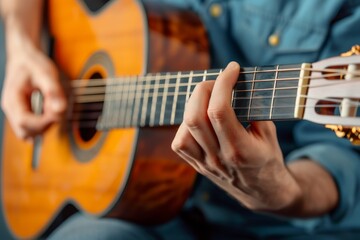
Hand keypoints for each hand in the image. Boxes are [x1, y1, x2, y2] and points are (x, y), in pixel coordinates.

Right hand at [1, 31, 65, 139]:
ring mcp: (15, 113)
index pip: (25, 122)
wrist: (25, 57)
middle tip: (56, 107)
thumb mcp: (47, 74)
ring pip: (29, 133)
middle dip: (46, 125)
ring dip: (45, 125)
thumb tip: (60, 110)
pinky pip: (31, 128)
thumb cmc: (34, 63)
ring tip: (53, 106)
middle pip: (26, 131)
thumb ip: (54, 92)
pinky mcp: (22, 113)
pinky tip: (50, 110)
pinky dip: (43, 124)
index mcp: (12, 99)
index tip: (58, 112)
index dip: (44, 122)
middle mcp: (10, 108)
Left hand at [172, 62, 300, 210]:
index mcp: (240, 150)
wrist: (264, 193)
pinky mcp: (198, 166)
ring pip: (184, 130)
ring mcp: (205, 164)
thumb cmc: (269, 161)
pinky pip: (180, 143)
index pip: (220, 110)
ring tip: (207, 99)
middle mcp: (218, 158)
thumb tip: (237, 84)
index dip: (223, 83)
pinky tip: (199, 119)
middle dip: (203, 90)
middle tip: (216, 81)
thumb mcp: (269, 134)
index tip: (232, 68)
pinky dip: (185, 125)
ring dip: (193, 106)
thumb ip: (254, 109)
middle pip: (195, 117)